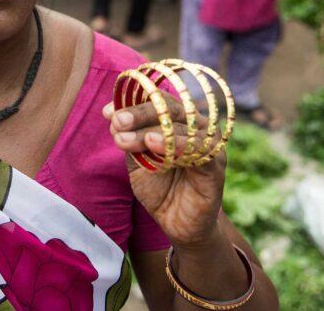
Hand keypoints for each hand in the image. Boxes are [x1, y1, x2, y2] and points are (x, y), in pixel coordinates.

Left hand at [104, 98, 224, 247]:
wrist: (179, 224)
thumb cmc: (160, 187)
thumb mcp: (138, 160)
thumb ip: (130, 138)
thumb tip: (112, 117)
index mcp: (178, 119)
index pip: (157, 100)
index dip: (132, 102)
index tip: (107, 112)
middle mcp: (196, 125)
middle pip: (169, 108)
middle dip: (139, 113)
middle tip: (117, 121)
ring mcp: (208, 143)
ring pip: (179, 127)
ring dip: (148, 131)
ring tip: (124, 139)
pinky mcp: (216, 165)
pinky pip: (197, 149)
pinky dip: (174, 144)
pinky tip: (153, 145)